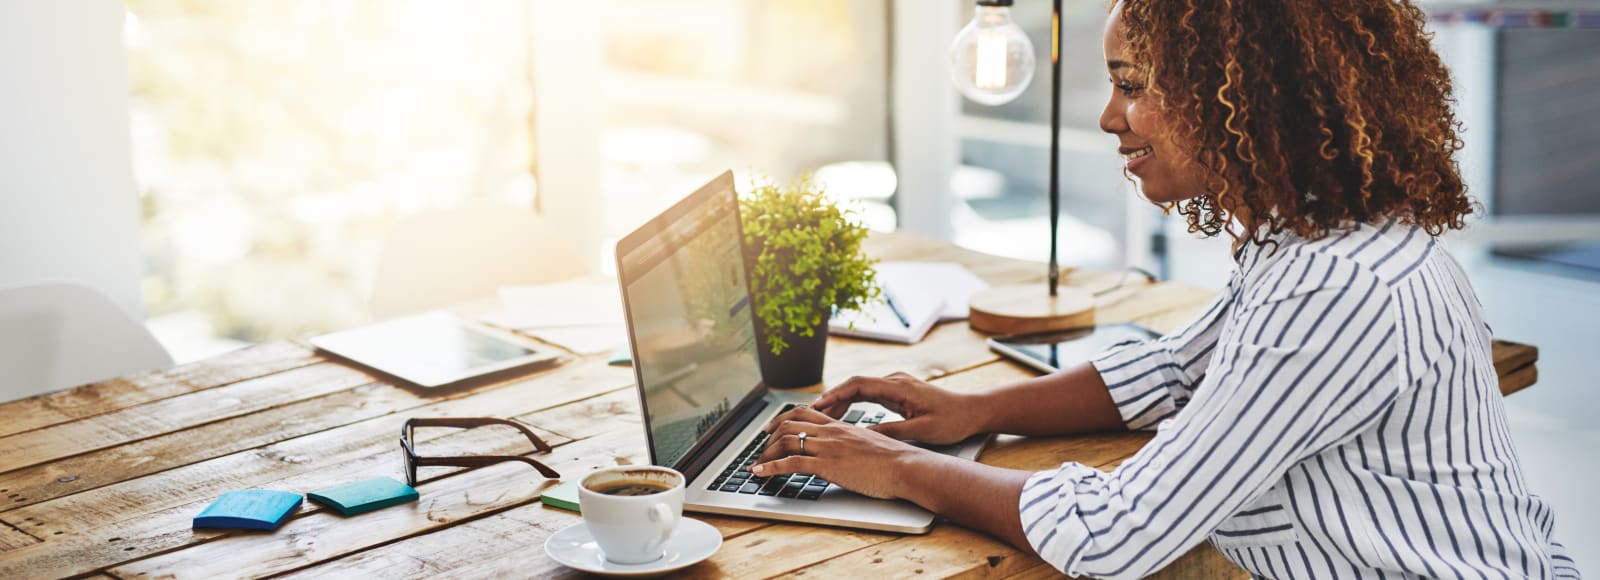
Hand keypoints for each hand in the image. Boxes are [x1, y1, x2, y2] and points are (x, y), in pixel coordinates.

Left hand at [751, 406, 937, 498]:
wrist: (905, 467)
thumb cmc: (894, 460)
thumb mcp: (869, 444)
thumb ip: (854, 443)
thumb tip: (848, 451)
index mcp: (841, 426)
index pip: (804, 413)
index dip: (783, 419)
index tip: (771, 428)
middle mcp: (831, 432)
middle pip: (789, 424)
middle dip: (769, 436)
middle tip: (759, 447)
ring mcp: (827, 448)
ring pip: (786, 441)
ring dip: (766, 453)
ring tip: (757, 463)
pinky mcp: (827, 465)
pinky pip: (790, 463)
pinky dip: (770, 467)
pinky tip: (760, 472)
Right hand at [797, 372, 985, 444]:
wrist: (973, 411)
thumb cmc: (952, 420)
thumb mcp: (921, 430)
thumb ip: (891, 432)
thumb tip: (864, 437)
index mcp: (898, 386)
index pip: (858, 384)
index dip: (835, 394)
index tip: (817, 406)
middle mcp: (894, 381)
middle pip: (854, 385)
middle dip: (831, 398)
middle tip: (809, 413)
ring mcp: (895, 385)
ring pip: (859, 390)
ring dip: (840, 401)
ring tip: (819, 416)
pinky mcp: (897, 393)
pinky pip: (868, 395)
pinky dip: (852, 404)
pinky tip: (841, 416)